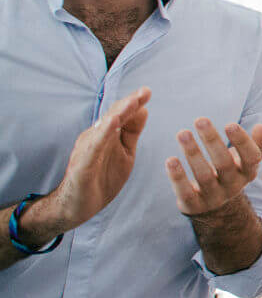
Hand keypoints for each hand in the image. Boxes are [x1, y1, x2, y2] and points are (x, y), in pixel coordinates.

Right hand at [41, 88, 151, 233]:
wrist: (78, 206)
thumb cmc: (102, 178)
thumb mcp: (125, 153)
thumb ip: (132, 132)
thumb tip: (144, 109)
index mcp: (107, 135)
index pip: (121, 114)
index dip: (134, 103)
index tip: (147, 91)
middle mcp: (95, 138)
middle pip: (112, 116)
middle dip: (128, 103)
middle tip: (144, 92)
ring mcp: (88, 150)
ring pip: (103, 128)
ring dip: (118, 114)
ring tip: (132, 102)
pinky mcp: (82, 164)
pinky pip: (93, 147)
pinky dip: (102, 134)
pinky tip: (112, 124)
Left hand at [166, 118, 261, 216]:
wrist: (215, 206)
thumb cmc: (229, 172)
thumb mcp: (245, 159)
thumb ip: (256, 143)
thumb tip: (261, 128)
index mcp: (248, 172)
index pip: (251, 158)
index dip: (242, 142)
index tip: (230, 124)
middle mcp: (233, 186)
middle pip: (224, 164)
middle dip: (213, 141)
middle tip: (201, 120)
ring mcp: (213, 197)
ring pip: (203, 176)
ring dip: (193, 154)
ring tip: (183, 133)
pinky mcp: (194, 205)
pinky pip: (186, 192)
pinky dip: (178, 177)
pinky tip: (170, 160)